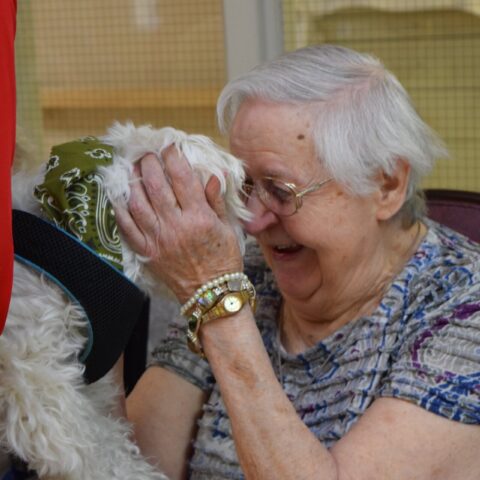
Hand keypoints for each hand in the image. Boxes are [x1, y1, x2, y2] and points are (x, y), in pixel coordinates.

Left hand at [113, 147, 243, 302]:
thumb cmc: (224, 260)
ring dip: (133, 181)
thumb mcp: (227, 229)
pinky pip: (127, 227)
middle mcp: (175, 225)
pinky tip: (119, 196)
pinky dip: (120, 209)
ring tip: (133, 168)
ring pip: (138, 202)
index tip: (170, 147)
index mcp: (199, 217)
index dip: (173, 157)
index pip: (182, 178)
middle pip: (156, 185)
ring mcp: (158, 239)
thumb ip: (216, 201)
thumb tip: (211, 176)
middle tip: (148, 154)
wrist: (212, 294)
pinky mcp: (147, 252)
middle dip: (149, 164)